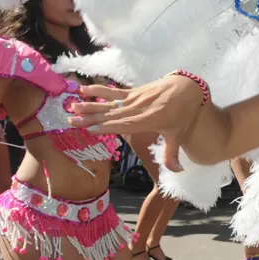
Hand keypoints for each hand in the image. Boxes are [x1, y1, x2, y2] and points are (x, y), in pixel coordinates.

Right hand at [69, 75, 204, 171]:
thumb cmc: (182, 113)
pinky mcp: (133, 91)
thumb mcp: (178, 134)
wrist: (187, 87)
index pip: (125, 125)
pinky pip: (114, 92)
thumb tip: (177, 171)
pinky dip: (99, 90)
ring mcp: (135, 98)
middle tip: (71, 120)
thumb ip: (172, 153)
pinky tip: (84, 89)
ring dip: (90, 104)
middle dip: (90, 118)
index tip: (89, 129)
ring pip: (109, 103)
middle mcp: (139, 108)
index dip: (107, 127)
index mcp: (149, 120)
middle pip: (112, 114)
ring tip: (73, 105)